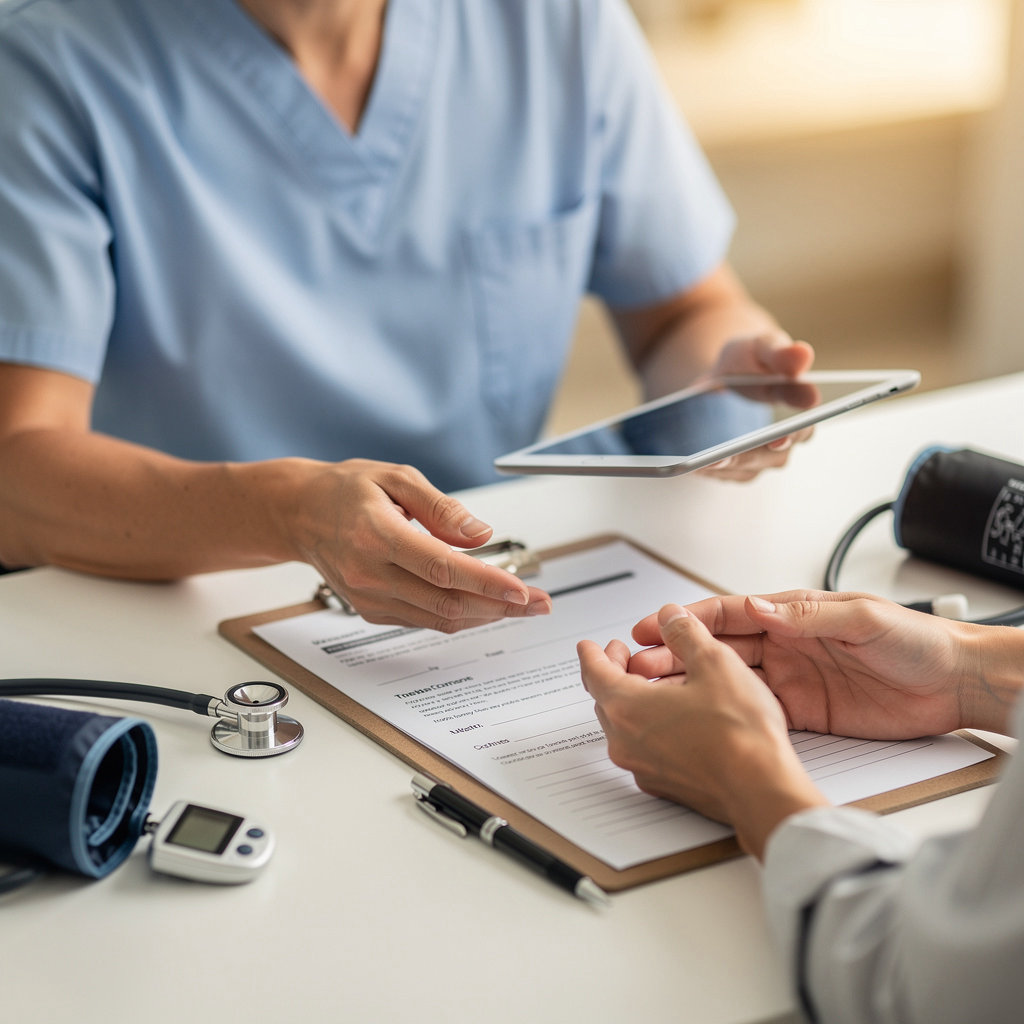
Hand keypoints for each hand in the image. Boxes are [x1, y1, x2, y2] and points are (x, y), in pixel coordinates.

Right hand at [288, 459, 550, 631]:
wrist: (298, 513)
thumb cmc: (346, 490)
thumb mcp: (396, 477)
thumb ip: (441, 508)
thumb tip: (481, 534)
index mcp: (377, 536)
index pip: (441, 568)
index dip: (486, 583)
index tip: (521, 590)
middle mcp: (370, 574)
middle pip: (446, 601)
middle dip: (500, 606)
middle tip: (540, 603)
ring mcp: (368, 597)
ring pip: (438, 618)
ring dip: (485, 615)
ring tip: (523, 607)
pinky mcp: (370, 610)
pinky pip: (423, 619)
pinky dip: (458, 615)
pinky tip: (485, 606)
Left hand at [578, 604, 826, 857]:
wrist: (761, 790)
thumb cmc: (740, 732)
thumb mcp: (715, 662)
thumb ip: (686, 634)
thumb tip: (671, 616)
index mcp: (627, 706)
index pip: (594, 672)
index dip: (593, 653)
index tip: (589, 646)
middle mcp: (625, 740)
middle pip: (606, 699)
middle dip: (614, 674)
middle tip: (626, 658)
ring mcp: (642, 767)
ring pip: (625, 726)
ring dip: (632, 701)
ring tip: (655, 685)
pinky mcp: (663, 784)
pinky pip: (644, 749)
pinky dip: (650, 728)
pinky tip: (676, 720)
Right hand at [630, 591, 970, 739]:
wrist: (955, 684)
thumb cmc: (917, 640)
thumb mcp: (863, 619)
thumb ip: (808, 616)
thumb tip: (759, 607)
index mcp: (795, 615)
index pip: (730, 614)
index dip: (688, 619)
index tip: (654, 625)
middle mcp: (787, 645)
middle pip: (718, 649)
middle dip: (677, 654)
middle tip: (641, 665)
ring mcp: (792, 680)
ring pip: (727, 679)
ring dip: (691, 683)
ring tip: (657, 691)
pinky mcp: (804, 712)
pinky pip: (755, 710)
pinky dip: (723, 710)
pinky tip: (699, 714)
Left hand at [700, 329, 815, 480]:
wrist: (719, 377)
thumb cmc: (748, 360)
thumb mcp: (760, 346)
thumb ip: (779, 351)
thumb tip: (802, 355)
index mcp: (800, 409)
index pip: (804, 427)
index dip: (794, 434)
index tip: (779, 437)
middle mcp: (785, 438)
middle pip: (773, 457)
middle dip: (748, 456)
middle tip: (724, 455)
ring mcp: (762, 456)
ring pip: (748, 470)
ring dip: (725, 467)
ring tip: (700, 461)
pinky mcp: (738, 467)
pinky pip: (725, 475)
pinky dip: (709, 470)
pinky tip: (691, 463)